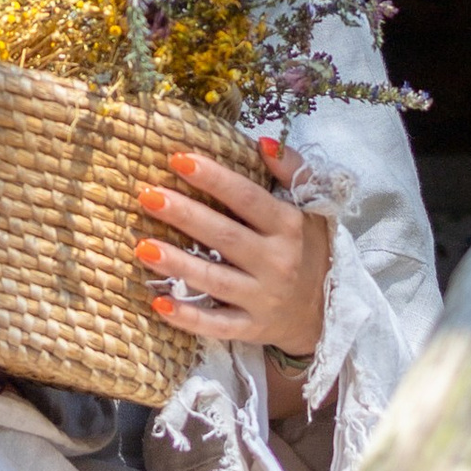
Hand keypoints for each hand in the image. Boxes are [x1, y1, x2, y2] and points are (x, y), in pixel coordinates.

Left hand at [135, 137, 329, 357]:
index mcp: (287, 226)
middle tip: (147, 195)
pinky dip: (189, 319)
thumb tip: (265, 142)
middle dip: (184, 215)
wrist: (328, 310)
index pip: (248, 198)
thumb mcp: (312, 206)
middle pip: (225, 236)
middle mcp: (277, 262)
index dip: (215, 178)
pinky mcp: (251, 327)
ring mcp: (263, 298)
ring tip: (141, 247)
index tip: (178, 159)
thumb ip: (292, 170)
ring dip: (177, 264)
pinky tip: (159, 304)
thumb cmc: (308, 247)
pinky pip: (216, 326)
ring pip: (215, 280)